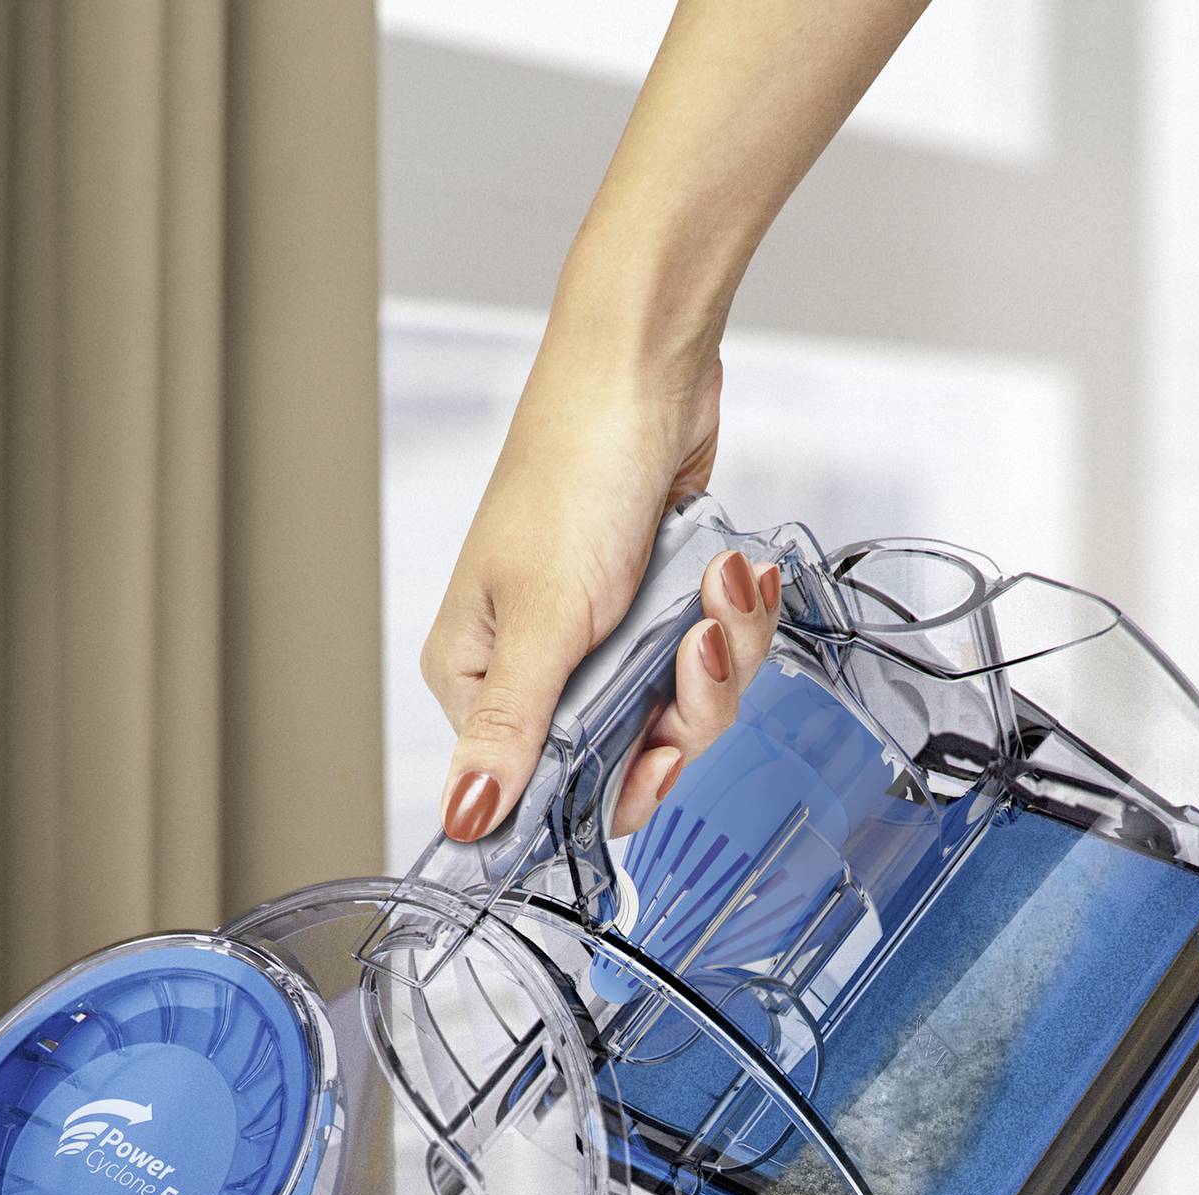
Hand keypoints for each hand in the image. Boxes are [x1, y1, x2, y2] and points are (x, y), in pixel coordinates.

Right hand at [423, 344, 783, 843]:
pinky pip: (716, 658)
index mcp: (480, 675)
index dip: (613, 784)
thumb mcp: (544, 618)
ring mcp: (609, 639)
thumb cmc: (573, 469)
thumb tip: (464, 819)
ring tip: (719, 587)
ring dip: (722, 650)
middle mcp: (542, 666)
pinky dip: (734, 616)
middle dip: (686, 704)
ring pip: (688, 709)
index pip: (544, 786)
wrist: (644, 371)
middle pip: (632, 755)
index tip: (659, 759)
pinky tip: (730, 570)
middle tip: (696, 648)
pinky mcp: (663, 610)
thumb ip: (514, 731)